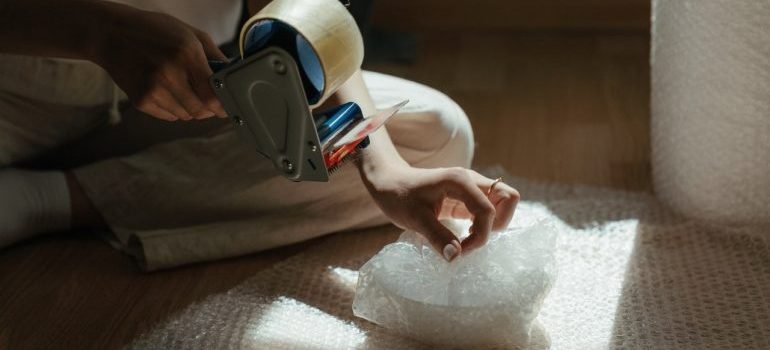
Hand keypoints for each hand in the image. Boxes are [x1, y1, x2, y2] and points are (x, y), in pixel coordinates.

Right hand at [94, 8, 226, 120]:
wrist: (111, 34)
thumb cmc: (155, 31)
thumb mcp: (190, 33)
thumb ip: (215, 55)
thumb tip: (233, 75)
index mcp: (186, 54)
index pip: (213, 94)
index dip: (223, 104)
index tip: (227, 106)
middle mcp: (169, 74)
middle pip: (201, 110)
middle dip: (209, 109)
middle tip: (209, 101)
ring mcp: (153, 89)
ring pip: (186, 116)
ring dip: (192, 109)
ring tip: (185, 91)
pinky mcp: (141, 100)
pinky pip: (169, 116)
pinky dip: (174, 109)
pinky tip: (168, 92)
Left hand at [363, 165, 519, 260]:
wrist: (388, 182)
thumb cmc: (398, 196)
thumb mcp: (414, 218)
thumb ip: (437, 236)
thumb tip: (455, 257)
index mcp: (460, 181)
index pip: (488, 211)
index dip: (480, 236)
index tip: (460, 251)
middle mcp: (471, 180)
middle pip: (508, 197)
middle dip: (498, 224)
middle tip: (474, 240)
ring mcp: (471, 187)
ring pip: (502, 202)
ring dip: (493, 224)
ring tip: (469, 238)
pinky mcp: (467, 197)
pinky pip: (489, 209)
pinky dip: (484, 224)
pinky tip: (466, 235)